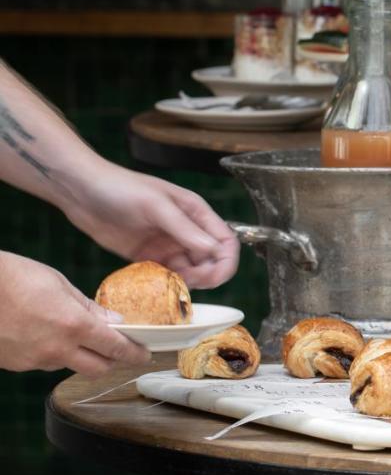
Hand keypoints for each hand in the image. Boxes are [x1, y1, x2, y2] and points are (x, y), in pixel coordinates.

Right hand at [0, 251, 149, 375]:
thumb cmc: (13, 278)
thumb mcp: (58, 284)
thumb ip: (88, 308)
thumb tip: (113, 322)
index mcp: (73, 326)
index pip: (115, 349)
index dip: (134, 353)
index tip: (145, 354)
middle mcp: (56, 349)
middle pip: (97, 368)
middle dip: (112, 360)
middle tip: (118, 348)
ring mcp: (34, 360)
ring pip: (69, 365)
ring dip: (79, 355)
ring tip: (71, 332)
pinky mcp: (15, 364)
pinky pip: (43, 363)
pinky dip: (52, 352)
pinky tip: (42, 333)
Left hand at [62, 162, 238, 288]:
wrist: (80, 190)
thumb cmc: (119, 187)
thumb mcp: (156, 206)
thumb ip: (185, 229)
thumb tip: (214, 251)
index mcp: (196, 213)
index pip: (226, 241)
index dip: (226, 262)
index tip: (214, 278)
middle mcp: (186, 230)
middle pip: (211, 261)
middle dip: (206, 276)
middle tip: (186, 283)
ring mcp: (166, 244)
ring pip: (190, 271)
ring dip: (186, 283)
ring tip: (170, 287)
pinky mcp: (147, 256)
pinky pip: (166, 275)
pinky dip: (166, 284)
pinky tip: (155, 287)